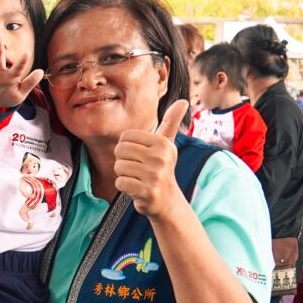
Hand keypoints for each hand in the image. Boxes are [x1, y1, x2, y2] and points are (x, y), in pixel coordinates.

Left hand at [114, 100, 188, 221]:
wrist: (167, 201)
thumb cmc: (161, 169)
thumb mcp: (167, 145)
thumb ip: (171, 122)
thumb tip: (184, 101)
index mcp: (163, 143)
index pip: (125, 137)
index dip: (127, 148)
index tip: (140, 157)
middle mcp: (161, 157)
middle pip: (120, 150)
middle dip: (123, 161)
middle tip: (137, 169)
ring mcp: (155, 175)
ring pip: (118, 167)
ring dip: (124, 175)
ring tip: (138, 179)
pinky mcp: (147, 191)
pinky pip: (120, 183)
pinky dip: (124, 187)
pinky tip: (136, 189)